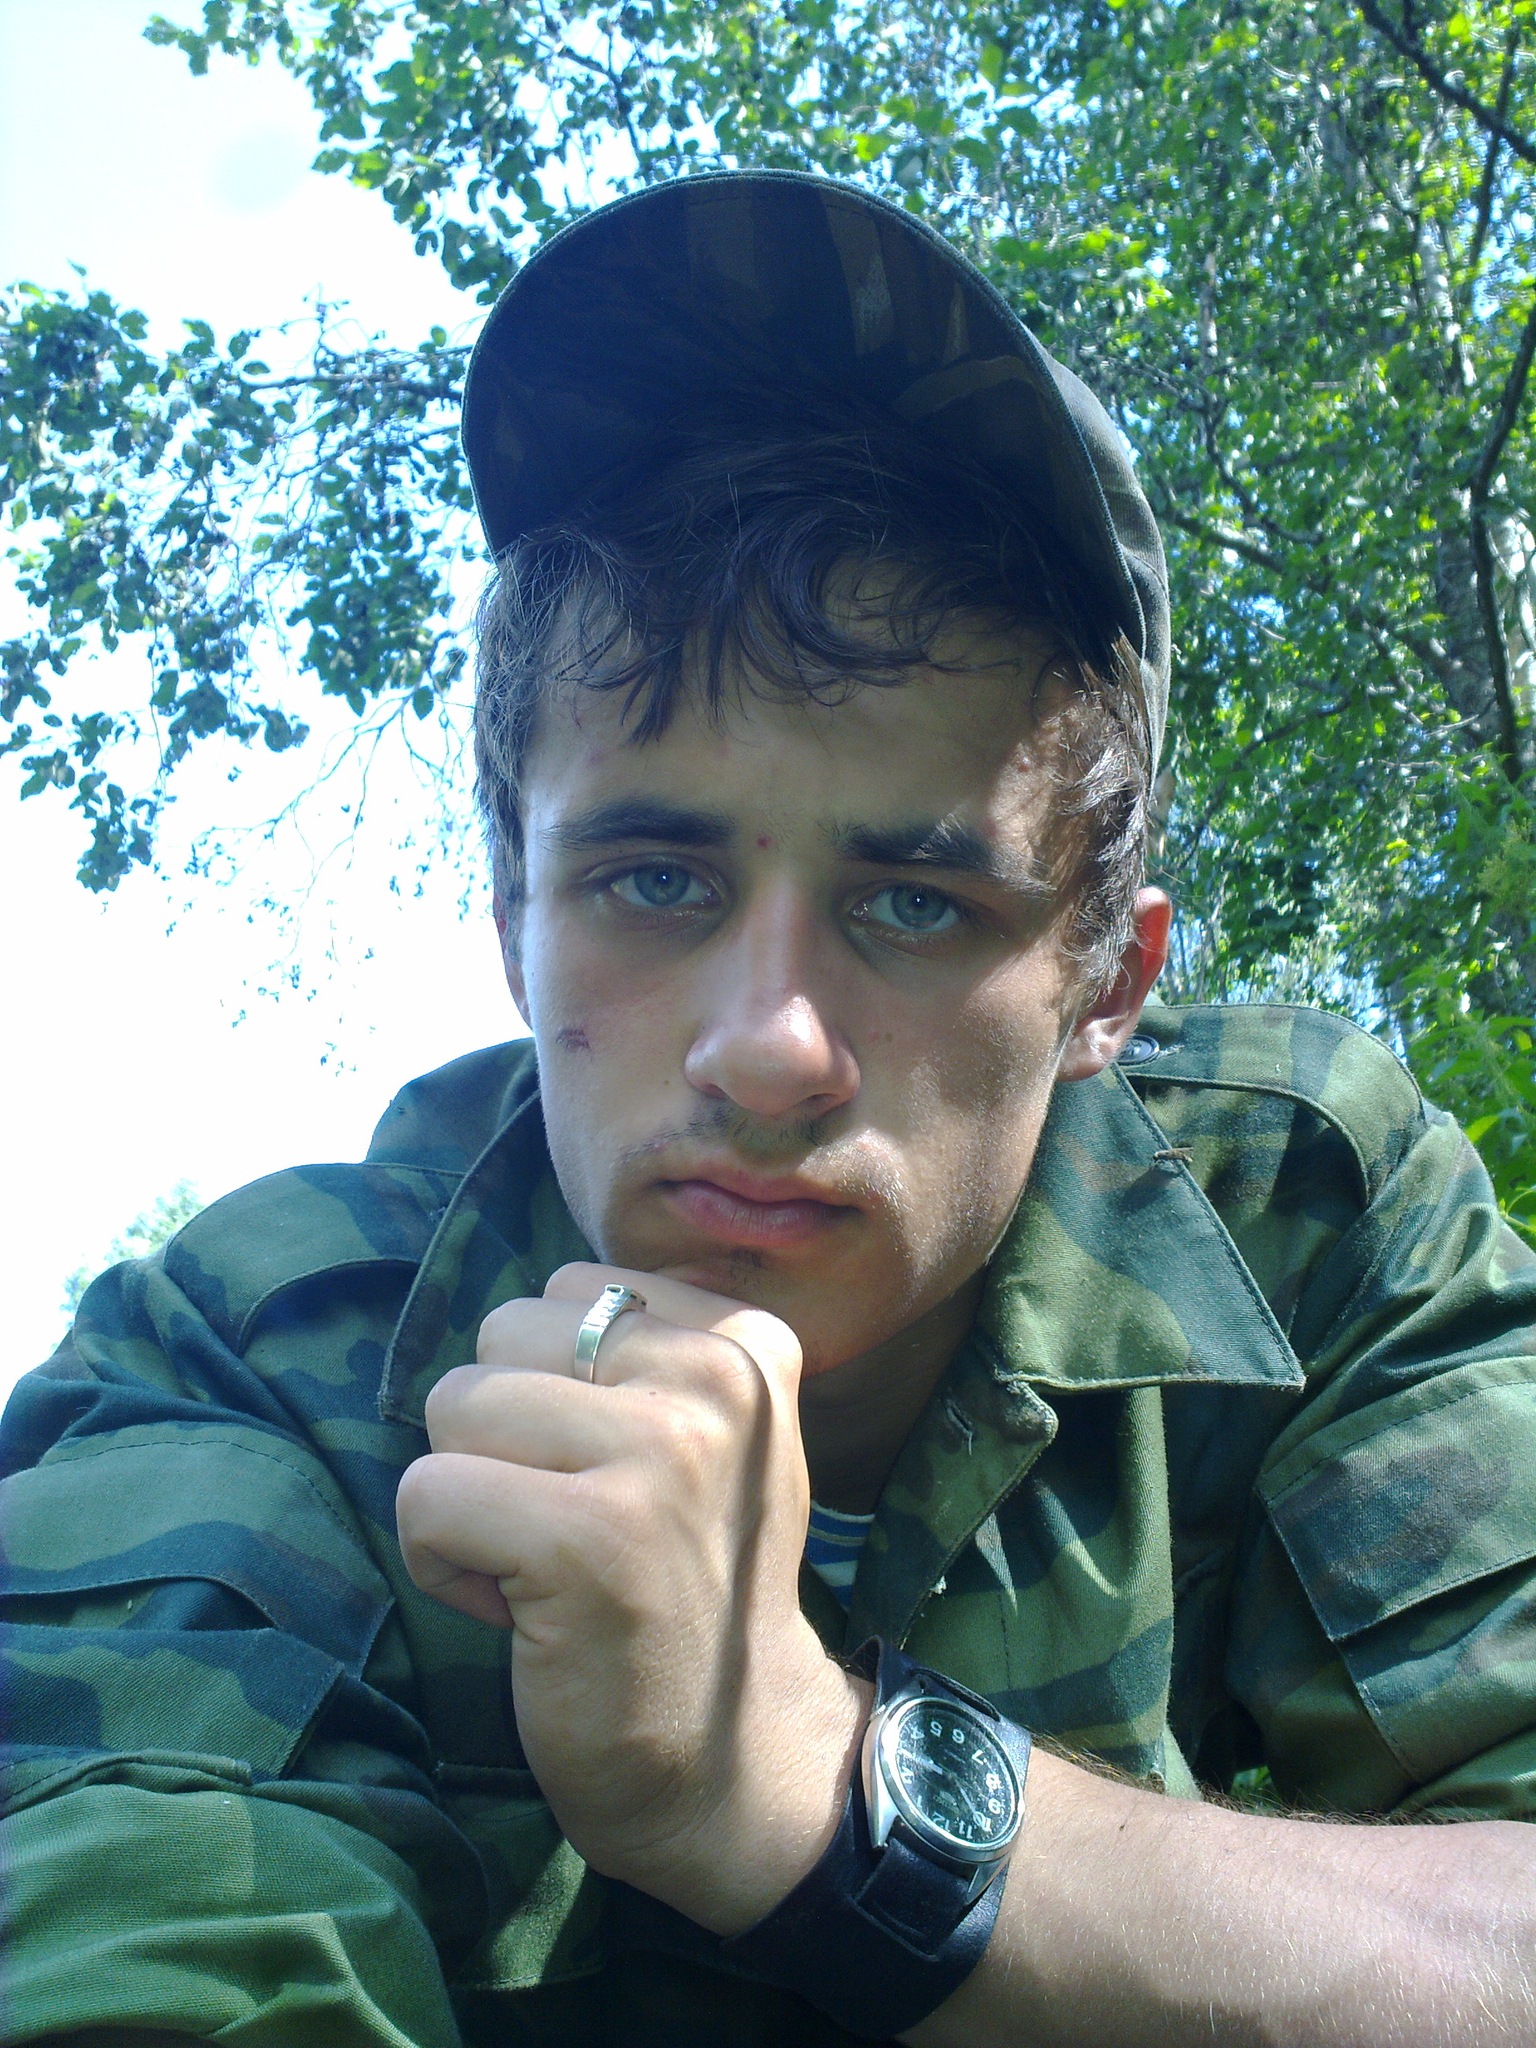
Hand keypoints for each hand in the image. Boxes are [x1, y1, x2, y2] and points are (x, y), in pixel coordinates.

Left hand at [395, 1262, 868, 1932]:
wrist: (733, 1759)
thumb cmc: (687, 1587)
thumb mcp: (707, 1437)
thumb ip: (633, 1351)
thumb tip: (517, 1309)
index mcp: (747, 1341)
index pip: (569, 1289)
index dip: (555, 1387)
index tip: (619, 1478)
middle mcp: (719, 1380)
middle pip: (502, 1336)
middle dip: (501, 1434)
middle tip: (572, 1527)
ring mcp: (663, 1454)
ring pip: (454, 1405)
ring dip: (469, 1496)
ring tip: (545, 1564)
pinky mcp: (591, 1539)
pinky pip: (428, 1495)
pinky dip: (441, 1561)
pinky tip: (519, 1610)